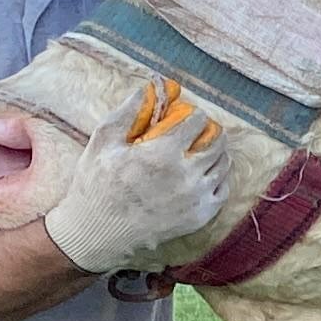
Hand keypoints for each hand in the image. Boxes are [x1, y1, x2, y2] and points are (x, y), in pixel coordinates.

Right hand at [39, 81, 231, 273]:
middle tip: (194, 132)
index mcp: (162, 153)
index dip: (191, 114)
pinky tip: (202, 174)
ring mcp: (197, 198)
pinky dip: (217, 176)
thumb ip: (130, 111)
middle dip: (207, 130)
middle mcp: (186, 175)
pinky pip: (224, 187)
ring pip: (224, 163)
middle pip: (217, 139)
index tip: (182, 117)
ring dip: (215, 151)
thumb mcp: (104, 141)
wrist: (97, 233)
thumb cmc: (96, 184)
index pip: (198, 120)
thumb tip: (153, 87)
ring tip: (198, 151)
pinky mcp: (202, 216)